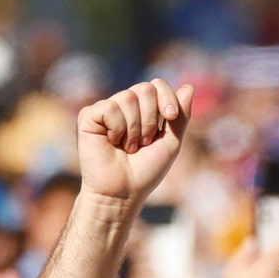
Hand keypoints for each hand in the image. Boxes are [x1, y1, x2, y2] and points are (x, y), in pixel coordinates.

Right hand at [76, 81, 193, 207]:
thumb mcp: (172, 142)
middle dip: (150, 118)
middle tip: (144, 142)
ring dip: (134, 128)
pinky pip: (110, 107)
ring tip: (128, 146)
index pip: (157, 85)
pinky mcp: (89, 116)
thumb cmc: (146, 171)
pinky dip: (117, 128)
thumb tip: (189, 86)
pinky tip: (111, 142)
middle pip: (145, 88)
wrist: (122, 192)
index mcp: (143, 109)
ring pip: (127, 97)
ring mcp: (106, 110)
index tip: (170, 117)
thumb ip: (180, 115)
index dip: (167, 97)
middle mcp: (124, 106)